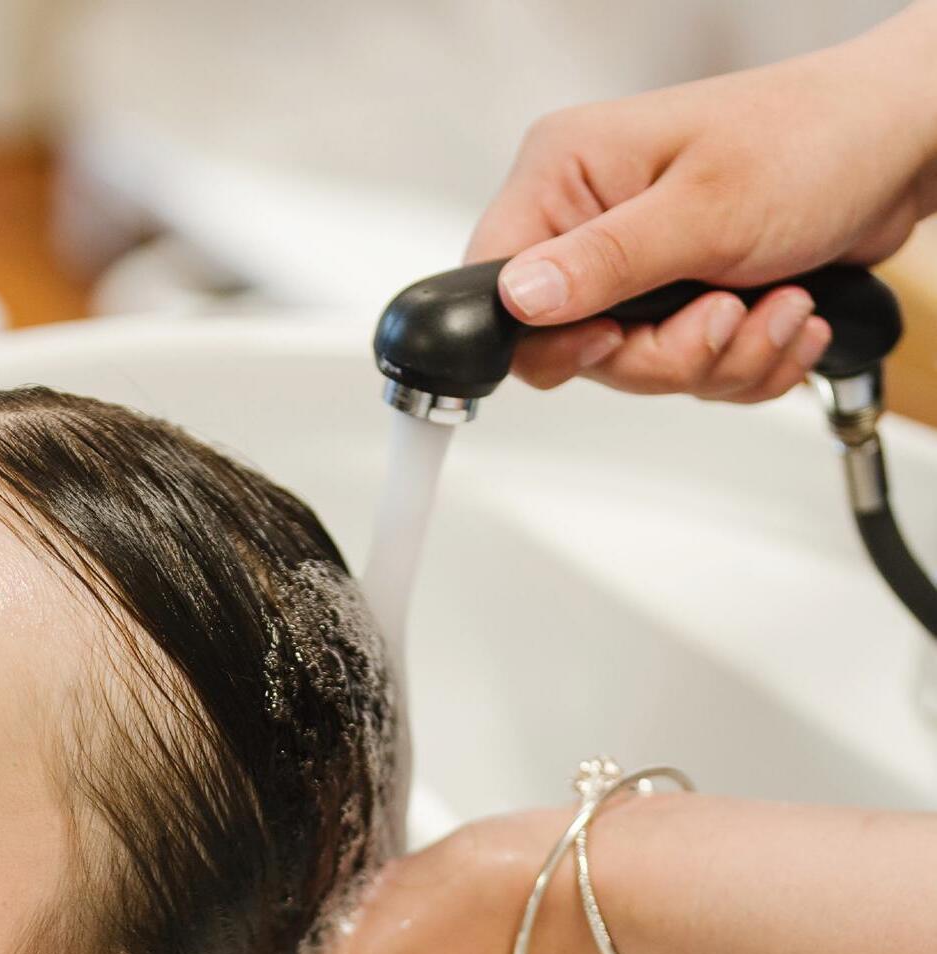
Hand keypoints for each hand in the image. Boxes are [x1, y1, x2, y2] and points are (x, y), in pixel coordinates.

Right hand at [466, 3, 936, 398]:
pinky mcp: (677, 297)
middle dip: (664, 354)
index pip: (497, 286)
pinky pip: (684, 372)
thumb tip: (517, 298)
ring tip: (775, 306)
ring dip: (719, 358)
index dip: (550, 336)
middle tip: (723, 315)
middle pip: (572, 350)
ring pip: (635, 370)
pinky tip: (783, 315)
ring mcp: (635, 264)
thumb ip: (604, 261)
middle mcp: (591, 220)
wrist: (907, 146)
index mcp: (569, 174)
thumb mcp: (705, 207)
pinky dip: (743, 362)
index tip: (614, 336)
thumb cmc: (819, 140)